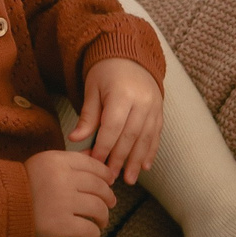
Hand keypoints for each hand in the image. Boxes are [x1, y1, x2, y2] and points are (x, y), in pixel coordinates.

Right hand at [27, 149, 117, 236]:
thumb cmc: (23, 185)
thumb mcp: (44, 164)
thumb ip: (69, 161)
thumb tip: (95, 157)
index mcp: (58, 161)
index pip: (93, 165)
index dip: (105, 175)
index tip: (110, 182)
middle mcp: (63, 179)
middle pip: (99, 187)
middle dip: (108, 197)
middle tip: (110, 203)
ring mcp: (63, 202)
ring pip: (98, 208)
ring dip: (104, 217)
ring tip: (101, 221)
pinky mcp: (61, 224)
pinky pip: (89, 229)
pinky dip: (94, 233)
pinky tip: (92, 233)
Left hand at [71, 58, 163, 183]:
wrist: (129, 56)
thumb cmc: (105, 73)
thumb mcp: (92, 90)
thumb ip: (88, 116)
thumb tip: (75, 139)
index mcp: (123, 94)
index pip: (113, 127)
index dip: (104, 147)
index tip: (95, 163)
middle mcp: (142, 101)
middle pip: (130, 136)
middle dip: (120, 159)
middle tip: (110, 177)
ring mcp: (154, 106)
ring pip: (145, 139)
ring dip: (137, 161)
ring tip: (129, 180)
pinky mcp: (160, 111)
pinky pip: (156, 135)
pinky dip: (150, 152)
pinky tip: (145, 166)